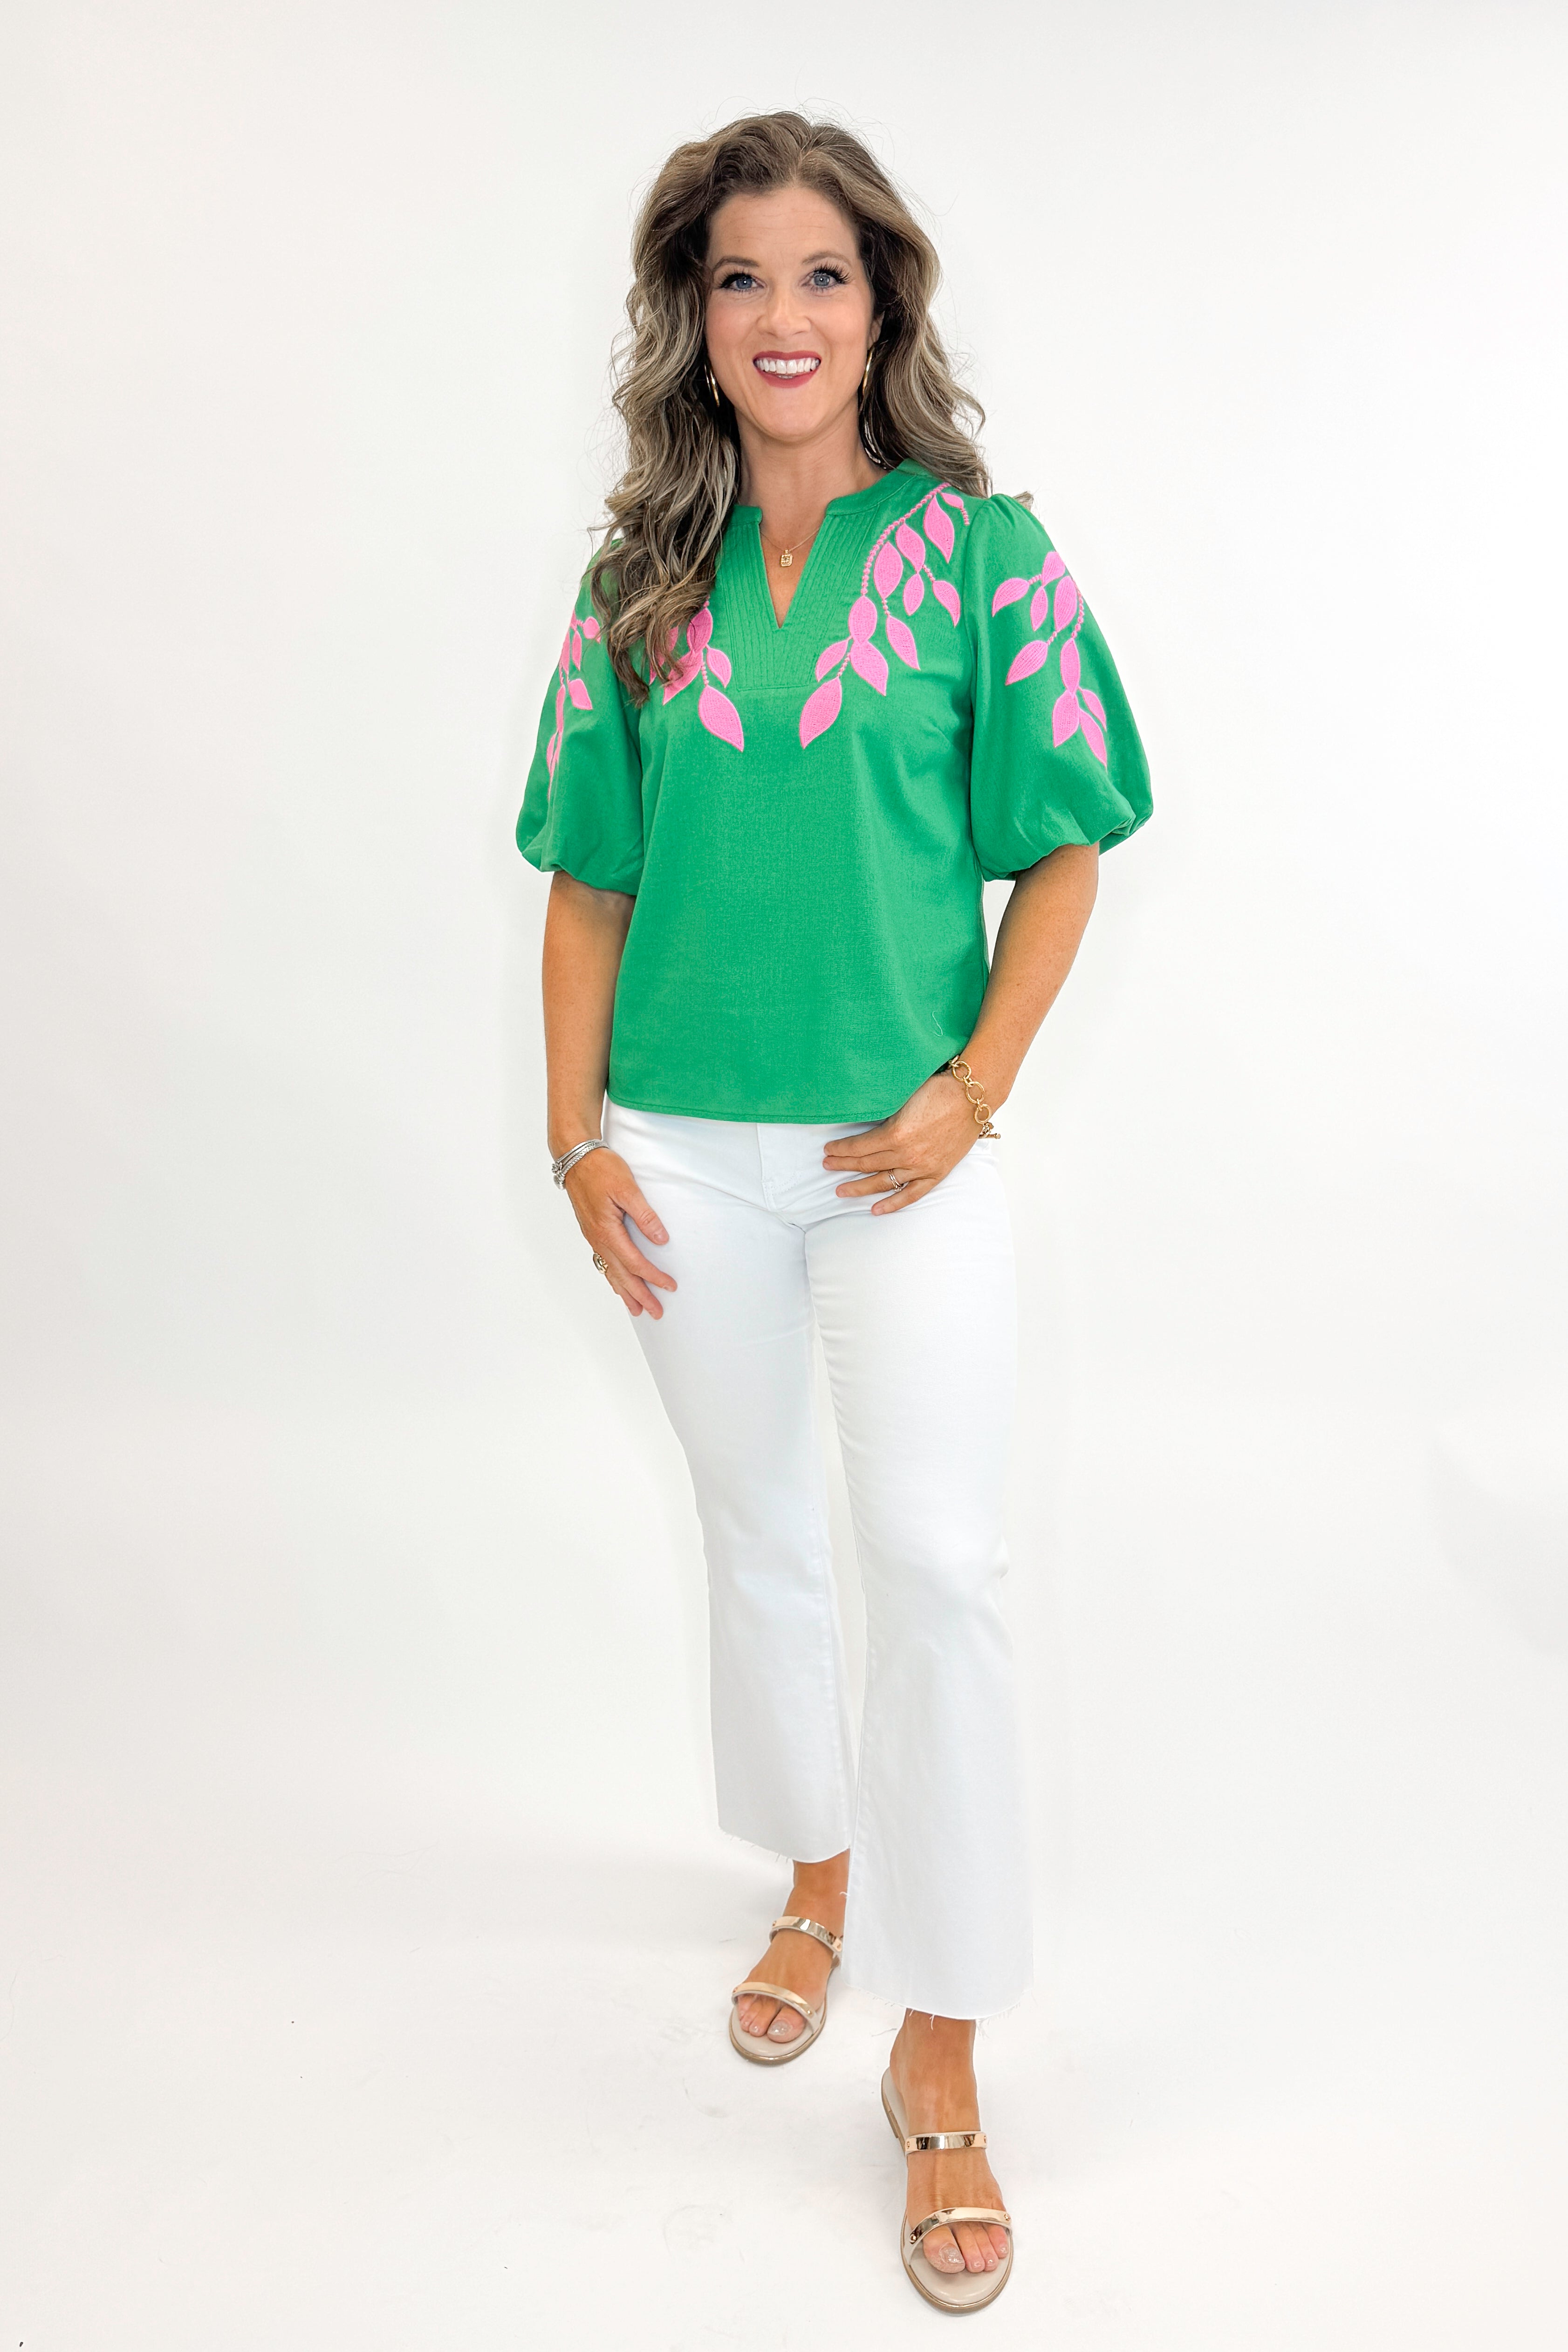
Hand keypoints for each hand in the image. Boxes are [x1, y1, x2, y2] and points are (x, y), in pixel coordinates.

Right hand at [561, 1148, 674, 1316]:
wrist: (575, 1157)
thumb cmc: (600, 1169)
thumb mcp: (627, 1189)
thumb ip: (644, 1215)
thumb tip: (660, 1239)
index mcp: (608, 1231)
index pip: (635, 1263)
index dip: (653, 1277)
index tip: (669, 1286)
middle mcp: (598, 1239)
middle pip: (621, 1275)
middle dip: (639, 1296)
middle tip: (655, 1313)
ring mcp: (593, 1237)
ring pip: (610, 1272)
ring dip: (624, 1292)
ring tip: (636, 1309)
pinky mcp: (591, 1231)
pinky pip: (602, 1262)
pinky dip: (612, 1277)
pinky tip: (616, 1283)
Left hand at [821, 1070, 985, 1213]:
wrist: (972, 1098)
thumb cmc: (939, 1091)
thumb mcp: (903, 1099)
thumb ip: (884, 1117)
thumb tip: (864, 1127)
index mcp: (895, 1134)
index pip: (859, 1147)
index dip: (841, 1149)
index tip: (828, 1149)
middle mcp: (906, 1155)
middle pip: (867, 1164)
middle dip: (844, 1165)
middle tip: (827, 1167)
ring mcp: (922, 1167)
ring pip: (884, 1182)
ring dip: (860, 1187)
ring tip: (840, 1190)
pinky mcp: (936, 1173)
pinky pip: (911, 1194)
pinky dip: (893, 1204)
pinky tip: (875, 1210)